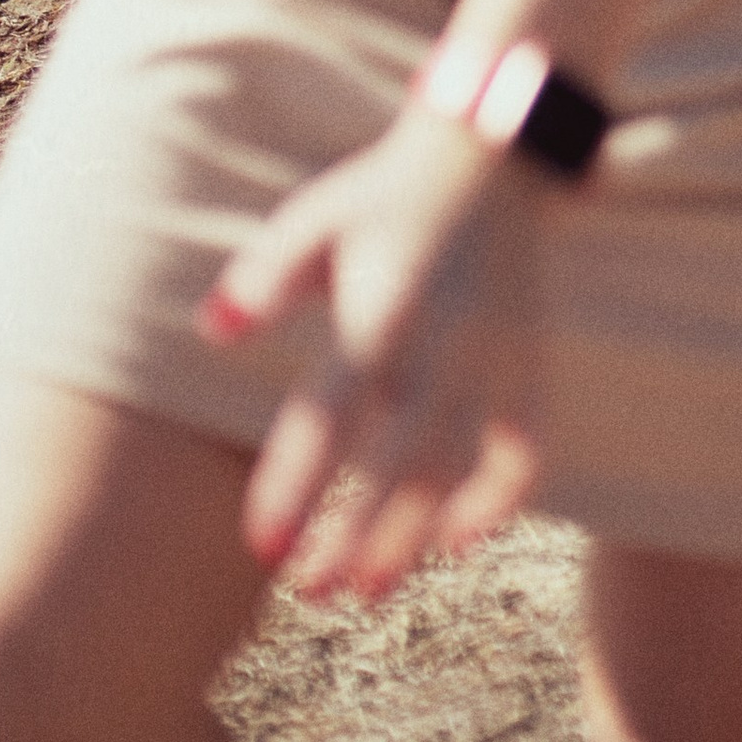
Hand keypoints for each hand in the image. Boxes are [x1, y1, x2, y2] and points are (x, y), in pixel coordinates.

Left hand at [199, 105, 543, 599]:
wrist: (496, 150)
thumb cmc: (385, 193)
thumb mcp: (315, 220)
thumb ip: (263, 278)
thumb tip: (212, 332)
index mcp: (382, 310)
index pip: (331, 415)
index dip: (296, 485)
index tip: (264, 547)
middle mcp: (443, 342)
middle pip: (398, 461)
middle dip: (356, 537)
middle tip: (313, 591)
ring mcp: (494, 356)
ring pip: (458, 466)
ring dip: (414, 535)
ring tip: (367, 589)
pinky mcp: (529, 359)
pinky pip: (526, 444)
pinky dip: (500, 497)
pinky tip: (459, 538)